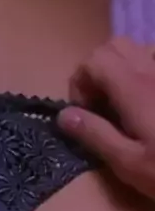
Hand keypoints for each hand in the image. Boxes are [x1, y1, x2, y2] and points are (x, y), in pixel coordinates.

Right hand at [57, 37, 154, 199]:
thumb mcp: (130, 164)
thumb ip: (96, 135)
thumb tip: (65, 115)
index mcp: (135, 90)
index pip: (95, 60)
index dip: (80, 81)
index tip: (86, 113)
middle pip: (115, 46)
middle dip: (99, 69)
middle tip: (103, 104)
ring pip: (141, 49)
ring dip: (125, 68)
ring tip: (128, 103)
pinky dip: (149, 72)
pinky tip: (154, 103)